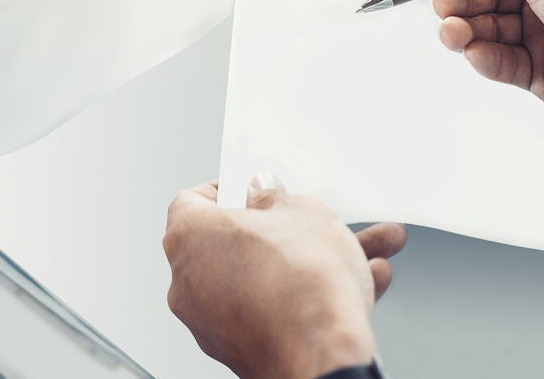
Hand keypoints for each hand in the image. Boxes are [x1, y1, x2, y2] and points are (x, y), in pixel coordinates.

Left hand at [162, 178, 403, 378]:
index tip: (256, 188)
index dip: (229, 189)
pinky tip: (351, 288)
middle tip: (310, 221)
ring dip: (307, 264)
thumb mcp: (300, 211)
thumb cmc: (303, 285)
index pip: (194, 200)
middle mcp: (188, 283)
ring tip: (355, 252)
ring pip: (264, 279)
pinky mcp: (241, 350)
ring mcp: (211, 322)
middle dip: (284, 230)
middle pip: (236, 243)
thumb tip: (265, 197)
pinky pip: (273, 311)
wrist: (324, 355)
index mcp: (189, 237)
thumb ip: (275, 197)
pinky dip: (304, 298)